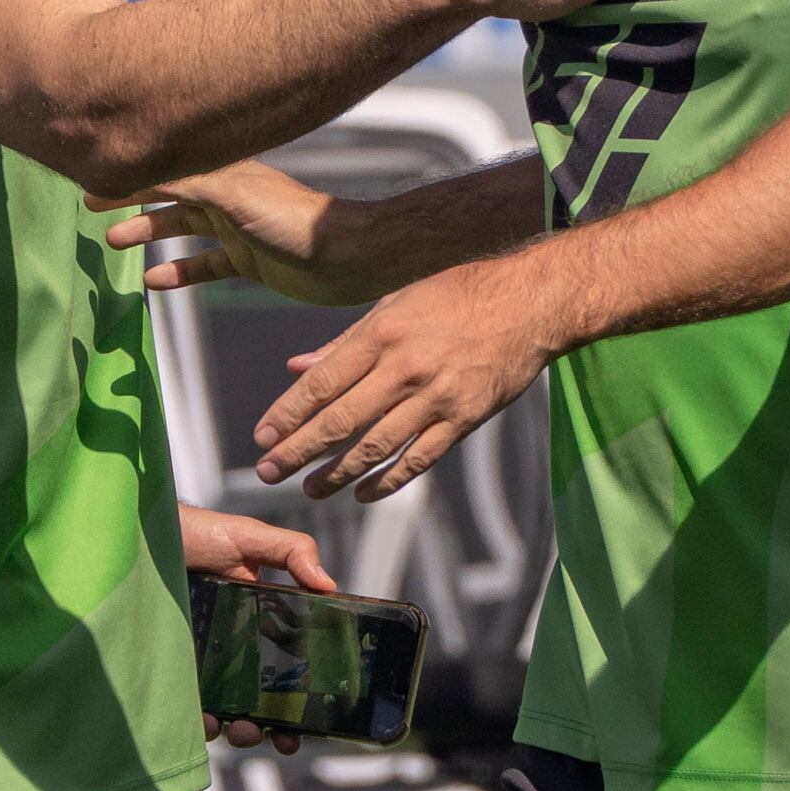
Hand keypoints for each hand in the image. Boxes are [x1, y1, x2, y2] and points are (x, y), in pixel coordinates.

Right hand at [99, 161, 365, 305]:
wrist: (348, 258)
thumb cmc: (295, 221)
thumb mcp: (235, 194)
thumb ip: (189, 181)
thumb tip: (142, 165)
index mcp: (222, 172)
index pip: (166, 165)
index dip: (130, 169)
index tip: (91, 174)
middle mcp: (227, 195)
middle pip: (168, 192)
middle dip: (130, 197)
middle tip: (90, 206)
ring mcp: (237, 228)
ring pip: (182, 227)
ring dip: (149, 233)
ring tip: (113, 243)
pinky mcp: (249, 260)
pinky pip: (205, 265)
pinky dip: (180, 272)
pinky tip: (154, 283)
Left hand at [181, 505, 333, 752]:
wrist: (150, 534)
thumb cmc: (202, 534)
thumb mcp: (253, 538)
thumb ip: (293, 552)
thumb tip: (328, 585)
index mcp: (263, 624)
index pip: (290, 670)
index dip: (303, 702)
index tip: (311, 725)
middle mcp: (236, 648)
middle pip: (262, 701)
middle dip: (274, 728)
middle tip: (279, 736)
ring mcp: (205, 661)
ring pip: (228, 709)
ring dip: (241, 730)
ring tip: (241, 729)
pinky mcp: (176, 665)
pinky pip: (189, 703)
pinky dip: (199, 721)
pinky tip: (204, 720)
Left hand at [254, 261, 561, 502]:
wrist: (527, 304)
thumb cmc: (454, 297)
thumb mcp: (393, 304)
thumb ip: (343, 342)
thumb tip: (296, 366)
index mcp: (382, 334)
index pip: (322, 382)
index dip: (288, 413)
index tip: (263, 435)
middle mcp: (405, 368)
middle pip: (340, 419)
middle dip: (299, 450)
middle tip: (269, 471)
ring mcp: (436, 397)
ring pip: (375, 446)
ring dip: (337, 473)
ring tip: (310, 488)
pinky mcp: (463, 420)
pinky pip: (419, 459)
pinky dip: (388, 481)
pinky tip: (363, 494)